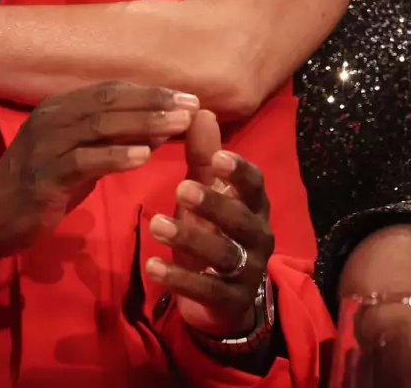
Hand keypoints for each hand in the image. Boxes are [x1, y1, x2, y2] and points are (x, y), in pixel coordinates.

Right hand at [0, 82, 199, 293]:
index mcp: (61, 107)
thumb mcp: (80, 157)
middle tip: (191, 106)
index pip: (111, 90)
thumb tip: (161, 129)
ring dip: (142, 124)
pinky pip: (84, 160)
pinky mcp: (44, 176)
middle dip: (153, 103)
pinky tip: (144, 156)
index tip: (187, 97)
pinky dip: (115, 156)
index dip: (150, 92)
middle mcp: (52, 118)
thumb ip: (114, 141)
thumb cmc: (42, 186)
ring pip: (100, 126)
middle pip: (109, 102)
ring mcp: (46, 146)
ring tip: (177, 127)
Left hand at [145, 110, 273, 337]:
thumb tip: (200, 109)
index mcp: (254, 206)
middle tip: (181, 189)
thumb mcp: (205, 192)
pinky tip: (152, 267)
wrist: (220, 298)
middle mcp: (258, 236)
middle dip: (214, 204)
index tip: (217, 158)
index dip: (239, 172)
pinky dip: (179, 278)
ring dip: (189, 238)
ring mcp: (247, 271)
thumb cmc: (212, 231)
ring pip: (223, 253)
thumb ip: (203, 155)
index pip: (255, 184)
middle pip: (242, 219)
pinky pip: (207, 289)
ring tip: (155, 224)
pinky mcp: (230, 300)